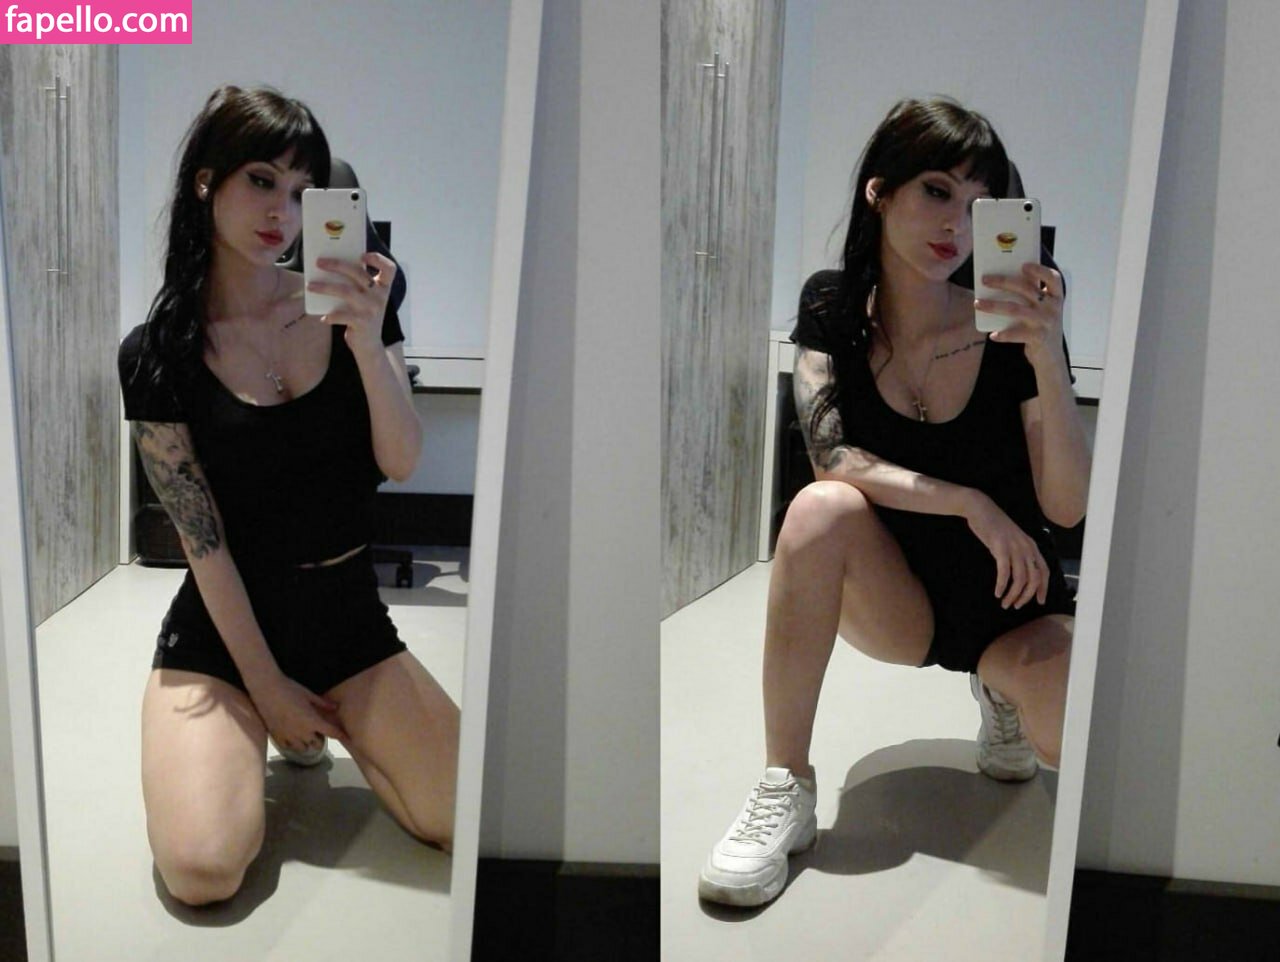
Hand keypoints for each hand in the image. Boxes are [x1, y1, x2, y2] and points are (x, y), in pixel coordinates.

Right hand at [248, 673, 347, 754]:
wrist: (266, 690)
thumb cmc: (289, 689)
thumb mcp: (308, 695)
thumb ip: (323, 704)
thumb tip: (335, 707)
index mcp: (313, 721)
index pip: (331, 733)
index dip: (340, 735)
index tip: (346, 737)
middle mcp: (302, 732)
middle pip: (317, 744)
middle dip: (321, 739)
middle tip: (319, 730)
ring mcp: (289, 736)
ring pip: (303, 748)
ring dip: (307, 743)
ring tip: (306, 734)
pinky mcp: (277, 737)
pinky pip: (289, 747)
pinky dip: (293, 744)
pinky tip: (293, 736)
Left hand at [306, 252, 397, 356]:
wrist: (370, 346)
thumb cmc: (364, 317)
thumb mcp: (367, 299)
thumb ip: (358, 285)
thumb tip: (332, 266)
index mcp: (383, 288)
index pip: (389, 269)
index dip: (378, 259)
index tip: (362, 255)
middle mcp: (379, 297)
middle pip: (358, 273)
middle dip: (337, 265)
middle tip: (319, 262)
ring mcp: (371, 310)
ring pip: (345, 291)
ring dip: (325, 287)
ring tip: (310, 286)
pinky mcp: (361, 323)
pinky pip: (341, 315)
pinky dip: (330, 316)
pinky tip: (323, 318)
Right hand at [963, 491, 1049, 609]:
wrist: (980, 509)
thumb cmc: (994, 526)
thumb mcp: (1012, 540)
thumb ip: (1019, 554)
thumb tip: (1021, 574)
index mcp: (1032, 546)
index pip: (1044, 571)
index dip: (1043, 588)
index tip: (1038, 601)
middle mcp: (1026, 547)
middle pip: (1033, 579)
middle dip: (1026, 596)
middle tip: (1015, 605)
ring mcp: (1014, 547)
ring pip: (1020, 578)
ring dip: (1013, 594)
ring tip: (1004, 602)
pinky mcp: (1000, 547)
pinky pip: (1004, 572)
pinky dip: (1001, 585)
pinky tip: (997, 592)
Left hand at [974, 263, 1065, 364]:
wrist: (1051, 357)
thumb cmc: (1041, 328)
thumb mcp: (1042, 310)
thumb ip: (1031, 297)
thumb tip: (1003, 282)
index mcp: (1055, 297)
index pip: (1052, 278)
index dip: (1039, 270)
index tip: (1023, 265)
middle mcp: (1053, 307)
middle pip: (1026, 289)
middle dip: (1003, 282)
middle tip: (985, 280)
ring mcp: (1046, 322)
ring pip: (1015, 309)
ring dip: (993, 306)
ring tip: (977, 303)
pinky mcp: (1038, 337)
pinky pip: (1016, 333)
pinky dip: (1003, 334)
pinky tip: (992, 335)